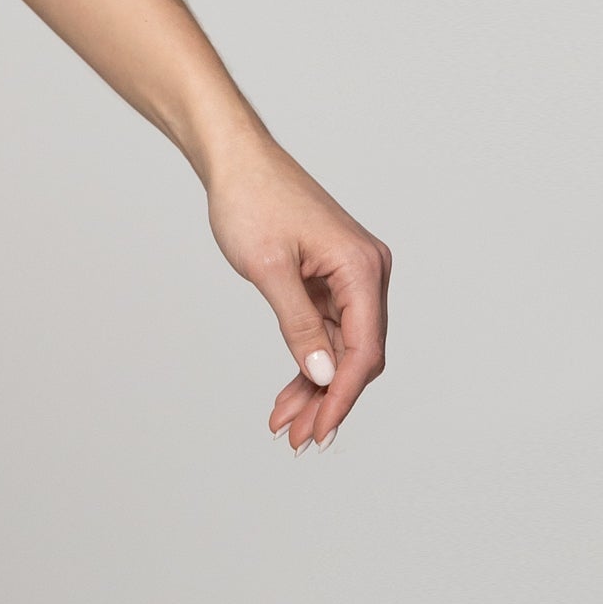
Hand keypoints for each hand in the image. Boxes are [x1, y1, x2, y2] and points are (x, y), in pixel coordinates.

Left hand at [205, 136, 391, 449]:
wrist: (236, 163)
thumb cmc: (251, 202)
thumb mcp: (269, 269)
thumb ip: (298, 325)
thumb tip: (324, 374)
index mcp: (361, 267)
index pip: (364, 348)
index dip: (343, 396)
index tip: (321, 431)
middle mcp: (366, 272)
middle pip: (359, 354)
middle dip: (331, 400)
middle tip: (299, 440)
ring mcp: (350, 277)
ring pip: (342, 349)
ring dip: (317, 388)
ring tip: (287, 426)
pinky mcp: (331, 280)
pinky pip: (327, 333)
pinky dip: (309, 363)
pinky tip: (290, 395)